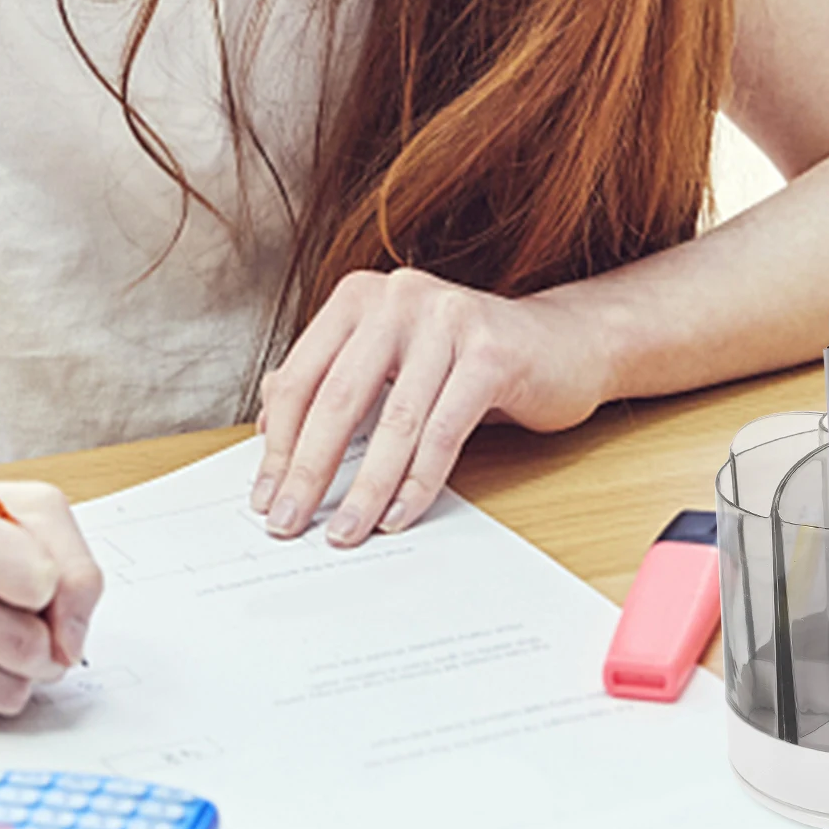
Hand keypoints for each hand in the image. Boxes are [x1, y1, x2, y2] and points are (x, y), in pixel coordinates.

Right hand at [0, 479, 103, 718]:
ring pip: (6, 689)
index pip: (37, 583)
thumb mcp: (35, 511)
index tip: (37, 569)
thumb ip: (75, 568)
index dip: (53, 581)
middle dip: (50, 636)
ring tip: (12, 629)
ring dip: (28, 667)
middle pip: (25, 644)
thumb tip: (71, 645)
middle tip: (36, 612)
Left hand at [252, 268, 607, 545]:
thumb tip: (269, 430)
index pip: (301, 377)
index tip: (265, 497)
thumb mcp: (393, 362)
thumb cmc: (467, 359)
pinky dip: (418, 482)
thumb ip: (335, 381)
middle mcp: (400, 297)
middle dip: (308, 471)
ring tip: (345, 532)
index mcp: (361, 296)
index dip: (279, 444)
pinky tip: (400, 515)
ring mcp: (448, 318)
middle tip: (288, 524)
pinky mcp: (491, 352)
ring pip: (393, 422)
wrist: (563, 343)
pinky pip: (444, 430)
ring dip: (365, 488)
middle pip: (337, 398)